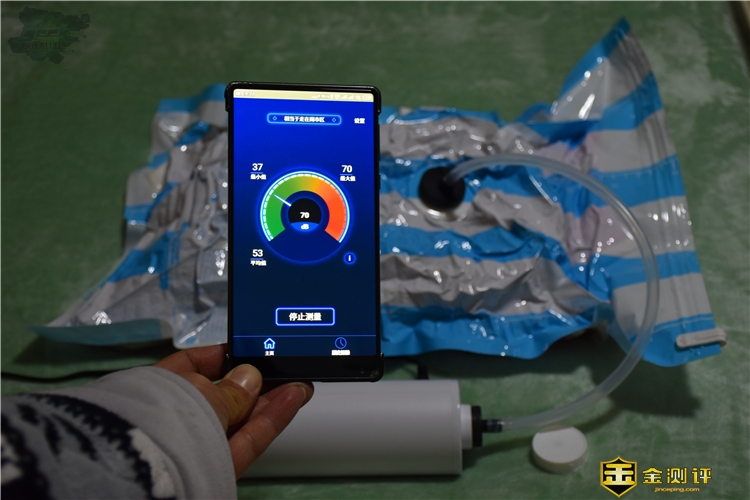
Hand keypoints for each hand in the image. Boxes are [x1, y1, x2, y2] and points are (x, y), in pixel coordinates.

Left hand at [154, 344, 312, 478]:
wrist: (148, 476)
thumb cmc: (161, 419)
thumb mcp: (199, 392)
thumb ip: (231, 389)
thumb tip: (249, 378)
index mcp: (159, 389)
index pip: (190, 366)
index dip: (220, 357)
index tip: (247, 350)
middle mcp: (176, 418)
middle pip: (222, 396)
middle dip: (256, 382)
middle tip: (284, 369)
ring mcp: (197, 444)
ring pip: (239, 419)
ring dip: (271, 401)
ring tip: (298, 385)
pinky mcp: (217, 468)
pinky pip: (247, 440)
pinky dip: (271, 421)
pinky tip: (292, 400)